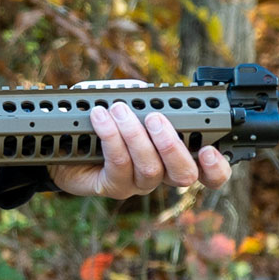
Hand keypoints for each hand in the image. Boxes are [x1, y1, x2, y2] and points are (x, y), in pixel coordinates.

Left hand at [51, 79, 232, 198]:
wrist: (62, 141)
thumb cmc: (102, 119)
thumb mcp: (124, 101)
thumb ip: (141, 96)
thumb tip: (148, 92)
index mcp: (174, 155)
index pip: (209, 173)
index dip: (216, 168)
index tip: (209, 149)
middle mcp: (161, 174)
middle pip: (183, 175)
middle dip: (171, 145)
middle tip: (154, 118)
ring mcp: (137, 184)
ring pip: (150, 169)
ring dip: (135, 136)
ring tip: (119, 110)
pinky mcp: (112, 187)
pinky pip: (118, 166)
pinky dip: (110, 138)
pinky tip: (100, 118)